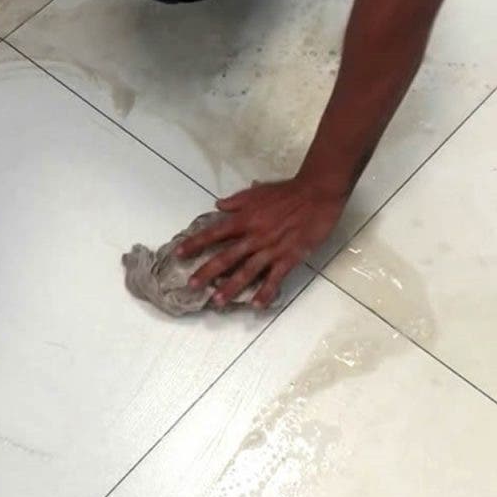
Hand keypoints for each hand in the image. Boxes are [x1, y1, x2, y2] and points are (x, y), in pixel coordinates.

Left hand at [175, 176, 346, 308]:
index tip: (178, 253)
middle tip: (191, 285)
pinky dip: (265, 292)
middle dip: (207, 272)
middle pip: (226, 257)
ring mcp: (271, 249)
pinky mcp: (289, 257)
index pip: (214, 233)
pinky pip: (275, 278)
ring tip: (217, 301)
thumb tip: (218, 205)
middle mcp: (254, 236)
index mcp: (244, 219)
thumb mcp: (257, 191)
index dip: (195, 243)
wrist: (317, 193)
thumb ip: (237, 200)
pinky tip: (256, 305)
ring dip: (231, 287)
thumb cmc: (287, 191)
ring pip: (247, 271)